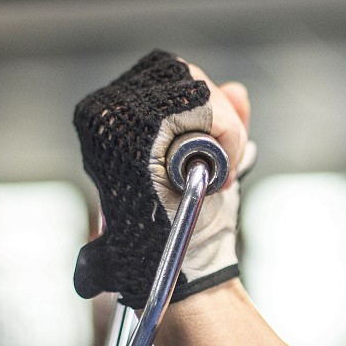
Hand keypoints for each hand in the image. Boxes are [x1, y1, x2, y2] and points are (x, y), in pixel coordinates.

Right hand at [72, 51, 252, 307]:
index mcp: (114, 122)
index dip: (205, 104)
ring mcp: (114, 124)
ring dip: (222, 129)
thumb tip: (238, 90)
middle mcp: (106, 117)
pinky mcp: (130, 136)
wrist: (183, 272)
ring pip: (191, 84)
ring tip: (216, 174)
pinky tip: (215, 172)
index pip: (169, 76)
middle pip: (179, 73)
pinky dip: (221, 134)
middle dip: (217, 116)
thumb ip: (221, 126)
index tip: (219, 152)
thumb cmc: (189, 232)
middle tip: (221, 166)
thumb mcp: (207, 170)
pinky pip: (195, 104)